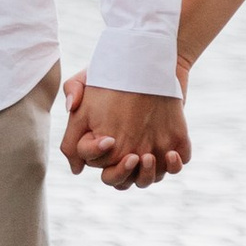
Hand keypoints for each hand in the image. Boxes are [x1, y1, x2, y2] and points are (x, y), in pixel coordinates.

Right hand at [59, 75, 190, 190]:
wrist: (150, 64)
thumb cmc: (114, 75)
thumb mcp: (87, 78)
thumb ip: (73, 91)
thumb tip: (71, 110)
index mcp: (102, 145)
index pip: (96, 164)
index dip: (98, 156)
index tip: (108, 140)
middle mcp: (123, 153)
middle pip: (119, 181)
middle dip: (122, 174)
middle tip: (132, 156)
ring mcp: (149, 152)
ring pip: (146, 180)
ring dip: (148, 175)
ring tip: (149, 156)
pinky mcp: (172, 145)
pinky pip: (174, 167)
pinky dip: (174, 165)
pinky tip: (172, 153)